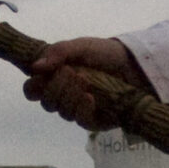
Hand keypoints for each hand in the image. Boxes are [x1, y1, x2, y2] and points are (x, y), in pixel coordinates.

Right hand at [23, 36, 150, 130]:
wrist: (135, 65)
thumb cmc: (106, 54)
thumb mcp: (82, 46)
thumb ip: (59, 52)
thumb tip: (35, 67)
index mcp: (56, 78)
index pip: (32, 91)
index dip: (34, 87)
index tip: (43, 76)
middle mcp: (64, 96)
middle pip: (46, 102)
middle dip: (57, 87)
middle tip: (73, 72)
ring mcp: (79, 109)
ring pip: (62, 112)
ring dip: (71, 95)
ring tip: (86, 80)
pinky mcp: (95, 120)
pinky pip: (81, 121)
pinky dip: (82, 108)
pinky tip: (90, 97)